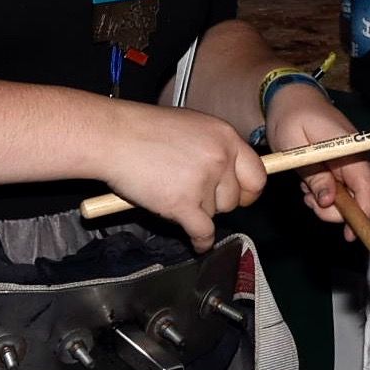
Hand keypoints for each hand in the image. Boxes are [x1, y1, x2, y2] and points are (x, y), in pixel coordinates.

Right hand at [99, 104, 264, 252]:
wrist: (112, 136)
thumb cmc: (143, 130)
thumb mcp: (191, 127)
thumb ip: (213, 149)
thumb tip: (228, 175)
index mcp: (225, 136)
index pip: (257, 173)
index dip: (248, 190)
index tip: (240, 197)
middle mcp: (219, 158)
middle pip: (233, 199)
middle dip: (216, 203)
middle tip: (193, 194)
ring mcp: (202, 181)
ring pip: (214, 215)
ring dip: (197, 213)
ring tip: (172, 194)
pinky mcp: (182, 203)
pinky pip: (203, 232)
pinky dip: (200, 241)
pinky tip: (197, 242)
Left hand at [264, 82, 369, 238]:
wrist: (290, 98)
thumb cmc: (291, 116)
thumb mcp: (295, 145)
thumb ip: (314, 173)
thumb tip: (329, 201)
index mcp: (351, 149)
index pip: (367, 188)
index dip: (363, 213)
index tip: (349, 234)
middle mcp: (356, 156)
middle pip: (357, 198)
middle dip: (335, 210)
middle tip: (309, 201)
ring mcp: (350, 160)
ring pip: (346, 196)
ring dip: (326, 202)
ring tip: (305, 190)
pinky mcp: (342, 164)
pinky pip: (339, 188)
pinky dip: (324, 193)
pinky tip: (308, 184)